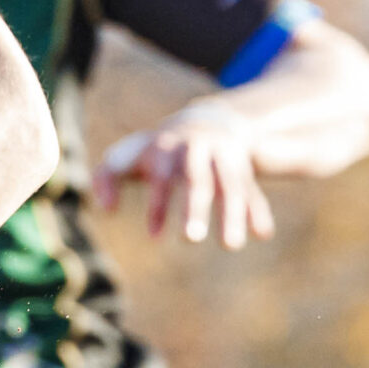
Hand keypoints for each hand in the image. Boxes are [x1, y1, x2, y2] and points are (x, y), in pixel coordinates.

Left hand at [95, 103, 273, 248]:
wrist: (203, 120)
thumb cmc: (154, 151)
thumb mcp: (126, 156)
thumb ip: (106, 179)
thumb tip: (106, 212)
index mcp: (166, 147)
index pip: (162, 177)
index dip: (159, 206)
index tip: (154, 238)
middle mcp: (198, 150)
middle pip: (199, 180)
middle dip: (195, 208)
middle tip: (190, 239)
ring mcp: (224, 157)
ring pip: (232, 186)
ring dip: (232, 215)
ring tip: (230, 246)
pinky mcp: (244, 168)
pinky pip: (253, 190)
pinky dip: (258, 210)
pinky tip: (262, 234)